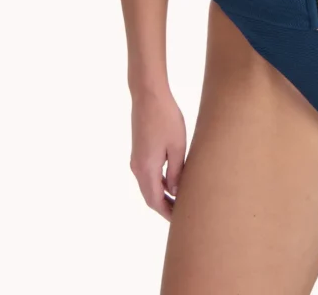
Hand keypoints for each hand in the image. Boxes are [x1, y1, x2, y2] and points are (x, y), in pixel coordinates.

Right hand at [130, 88, 185, 220]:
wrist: (148, 95)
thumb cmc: (166, 118)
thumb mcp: (177, 147)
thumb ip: (176, 172)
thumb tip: (176, 193)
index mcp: (146, 169)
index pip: (155, 201)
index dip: (167, 213)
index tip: (180, 222)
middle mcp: (137, 167)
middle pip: (150, 196)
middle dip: (164, 207)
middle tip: (182, 216)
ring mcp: (136, 158)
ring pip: (148, 185)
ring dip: (161, 195)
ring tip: (179, 201)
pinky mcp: (139, 150)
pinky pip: (147, 174)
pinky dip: (158, 183)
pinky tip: (172, 181)